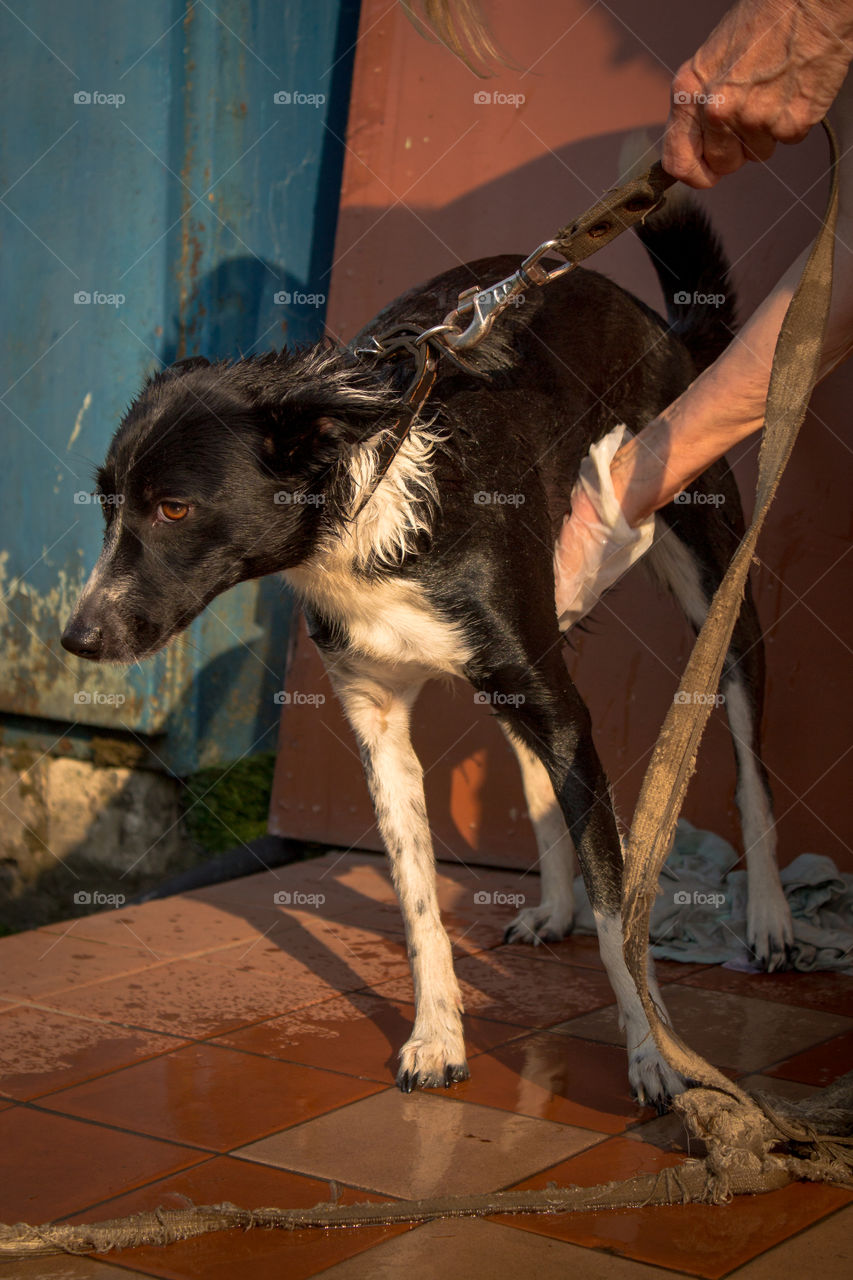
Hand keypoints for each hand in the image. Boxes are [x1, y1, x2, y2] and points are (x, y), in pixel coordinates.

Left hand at [663, 0, 852, 187]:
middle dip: (737, 150)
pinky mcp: (790, 122)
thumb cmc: (760, 22)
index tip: (708, 172)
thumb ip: (700, 104)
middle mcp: (717, 111)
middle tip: (750, 115)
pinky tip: (793, 88)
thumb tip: (698, 143)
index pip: (679, 163)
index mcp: (689, 94)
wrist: (807, 1)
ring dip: (767, 132)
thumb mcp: (711, 61)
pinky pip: (788, 140)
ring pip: (758, 154)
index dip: (696, 174)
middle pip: (723, 164)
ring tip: (773, 91)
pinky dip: (793, 120)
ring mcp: (754, 119)